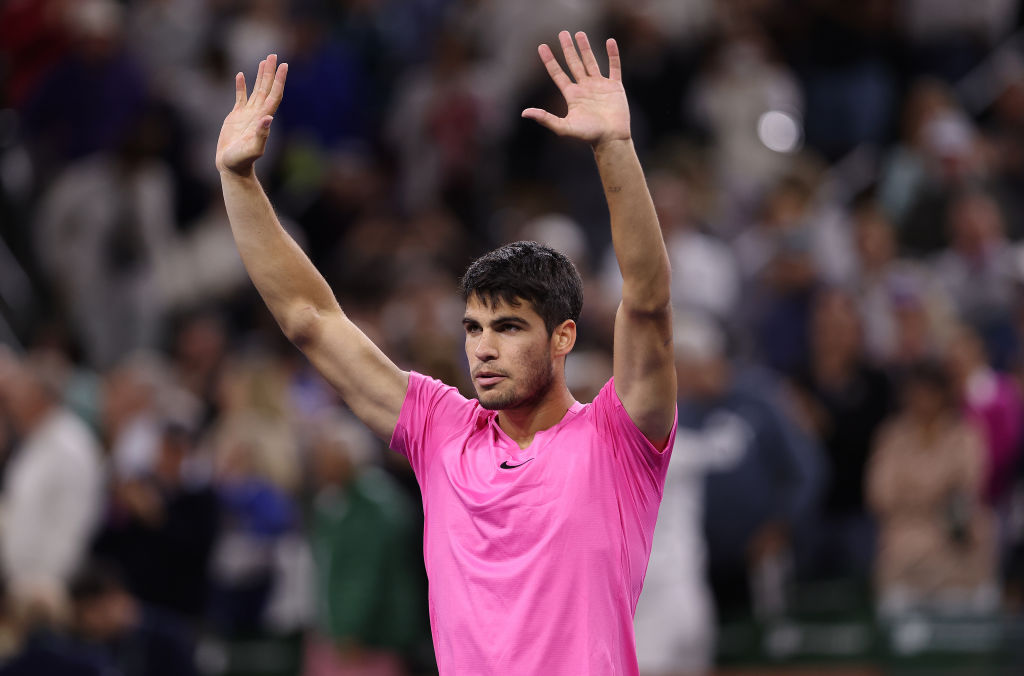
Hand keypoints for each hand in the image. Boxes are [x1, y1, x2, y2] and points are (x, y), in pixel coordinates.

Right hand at [216, 54, 287, 176]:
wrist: (232, 167)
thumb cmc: (242, 160)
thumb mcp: (253, 148)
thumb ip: (261, 134)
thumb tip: (268, 118)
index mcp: (264, 118)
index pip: (274, 95)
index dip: (279, 80)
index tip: (284, 65)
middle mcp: (258, 114)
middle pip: (267, 88)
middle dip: (271, 72)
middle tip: (274, 55)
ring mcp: (248, 114)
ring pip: (256, 90)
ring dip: (261, 76)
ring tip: (264, 61)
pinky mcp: (236, 117)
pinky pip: (240, 97)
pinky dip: (241, 86)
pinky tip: (241, 75)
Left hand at [522, 31, 629, 147]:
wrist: (611, 140)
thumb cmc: (588, 136)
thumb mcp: (564, 127)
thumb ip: (545, 118)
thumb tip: (524, 113)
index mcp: (572, 95)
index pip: (558, 74)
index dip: (549, 60)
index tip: (541, 47)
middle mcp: (584, 88)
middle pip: (573, 63)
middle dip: (567, 48)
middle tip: (562, 33)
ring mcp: (600, 86)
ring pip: (591, 62)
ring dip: (585, 48)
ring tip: (579, 34)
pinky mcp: (615, 87)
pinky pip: (614, 67)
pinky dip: (613, 55)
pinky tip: (610, 42)